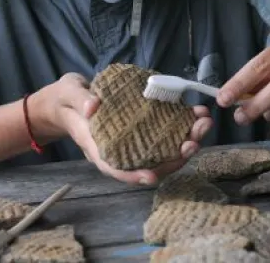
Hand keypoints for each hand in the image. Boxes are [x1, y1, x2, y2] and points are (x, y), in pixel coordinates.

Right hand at [41, 73, 212, 185]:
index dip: (133, 175)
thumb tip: (93, 107)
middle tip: (194, 140)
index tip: (152, 176)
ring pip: (161, 151)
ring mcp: (131, 142)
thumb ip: (80, 99)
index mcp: (97, 146)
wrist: (67, 99)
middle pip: (149, 163)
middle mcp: (118, 149)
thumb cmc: (66, 99)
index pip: (115, 168)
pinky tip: (194, 115)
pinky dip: (181, 128)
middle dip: (175, 156)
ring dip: (186, 141)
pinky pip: (163, 136)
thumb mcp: (69, 93)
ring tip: (203, 123)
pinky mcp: (141, 130)